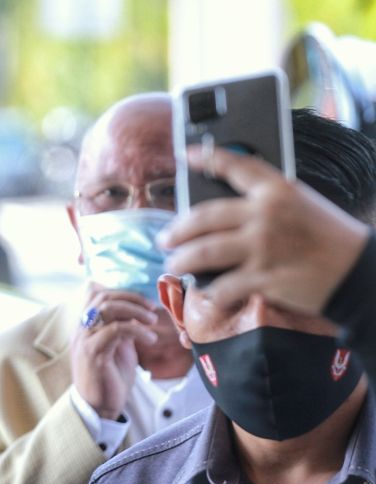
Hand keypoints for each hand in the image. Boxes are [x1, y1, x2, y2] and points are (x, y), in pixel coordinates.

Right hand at [70, 287, 157, 419]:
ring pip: (107, 309)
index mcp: (85, 325)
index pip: (98, 294)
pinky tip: (150, 338)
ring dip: (134, 310)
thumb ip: (121, 327)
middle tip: (151, 309)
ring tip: (151, 321)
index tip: (145, 304)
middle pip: (102, 297)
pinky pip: (115, 330)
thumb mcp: (117, 346)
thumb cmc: (109, 377)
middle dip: (131, 298)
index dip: (123, 293)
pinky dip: (136, 330)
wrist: (98, 406)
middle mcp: (81, 329)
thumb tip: (137, 312)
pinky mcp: (93, 353)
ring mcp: (85, 340)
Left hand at [160, 146, 369, 314]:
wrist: (359, 272)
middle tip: (164, 239)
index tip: (185, 154)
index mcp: (278, 190)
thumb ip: (265, 203)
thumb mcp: (302, 205)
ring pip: (203, 253)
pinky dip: (211, 291)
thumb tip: (221, 216)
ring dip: (181, 261)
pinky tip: (207, 291)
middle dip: (176, 230)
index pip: (235, 165)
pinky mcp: (263, 278)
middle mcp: (266, 215)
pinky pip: (222, 286)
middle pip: (203, 217)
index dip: (206, 157)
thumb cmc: (329, 238)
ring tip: (174, 265)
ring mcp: (263, 247)